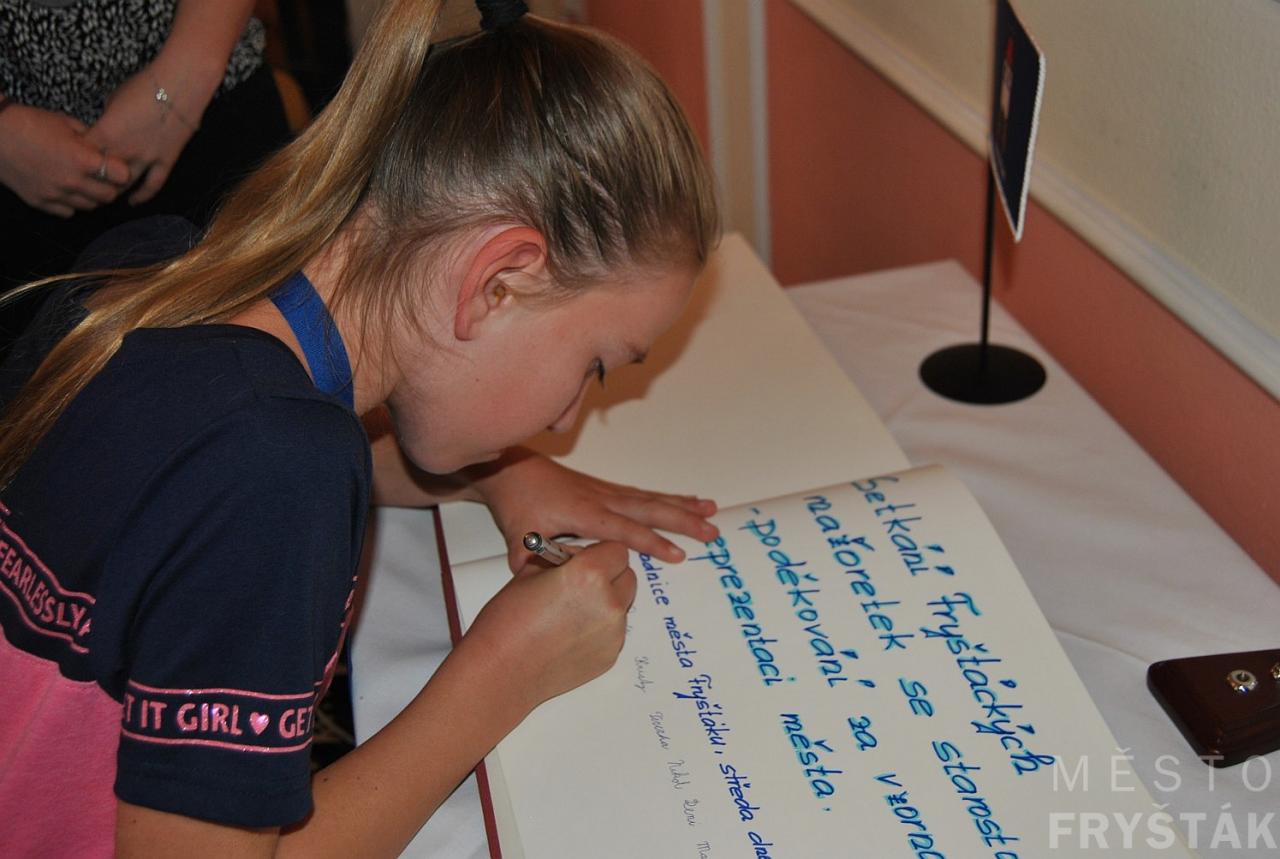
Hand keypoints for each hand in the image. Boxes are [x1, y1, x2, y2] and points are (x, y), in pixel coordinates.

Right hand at [0, 104, 129, 216]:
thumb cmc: (29, 122)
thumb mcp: (65, 122)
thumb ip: (90, 138)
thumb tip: (105, 147)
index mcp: (82, 159)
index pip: (121, 176)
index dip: (121, 170)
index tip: (116, 165)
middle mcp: (72, 181)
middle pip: (109, 196)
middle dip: (110, 187)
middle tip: (103, 178)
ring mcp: (55, 194)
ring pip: (90, 207)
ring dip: (92, 197)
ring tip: (85, 184)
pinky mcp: (40, 202)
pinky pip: (68, 212)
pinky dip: (72, 204)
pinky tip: (67, 191)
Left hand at [84, 62, 203, 205]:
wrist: (179, 86)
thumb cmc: (145, 85)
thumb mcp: (114, 98)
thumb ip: (108, 118)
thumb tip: (106, 126)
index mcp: (105, 132)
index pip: (82, 155)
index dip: (75, 159)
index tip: (73, 161)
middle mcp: (123, 150)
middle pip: (99, 175)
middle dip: (91, 181)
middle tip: (84, 184)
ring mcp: (145, 158)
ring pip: (123, 185)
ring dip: (113, 191)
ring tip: (105, 195)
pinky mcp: (165, 161)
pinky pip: (152, 185)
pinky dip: (141, 196)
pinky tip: (132, 202)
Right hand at [461, 541, 636, 708]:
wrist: (500, 670)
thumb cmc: (507, 624)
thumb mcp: (530, 572)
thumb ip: (562, 559)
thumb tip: (576, 556)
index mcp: (589, 574)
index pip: (617, 551)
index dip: (600, 553)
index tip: (588, 558)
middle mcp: (608, 603)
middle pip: (627, 577)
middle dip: (609, 576)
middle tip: (581, 583)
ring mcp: (613, 633)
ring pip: (622, 605)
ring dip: (605, 602)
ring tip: (570, 612)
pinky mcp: (610, 655)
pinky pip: (614, 631)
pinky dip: (599, 628)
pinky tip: (570, 634)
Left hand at [469, 448, 718, 570]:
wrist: (510, 470)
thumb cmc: (517, 505)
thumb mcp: (517, 540)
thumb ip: (531, 568)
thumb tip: (543, 592)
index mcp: (583, 513)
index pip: (624, 531)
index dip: (651, 544)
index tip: (678, 554)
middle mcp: (601, 500)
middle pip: (649, 510)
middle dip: (683, 522)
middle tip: (712, 532)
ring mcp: (606, 492)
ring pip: (651, 499)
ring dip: (683, 506)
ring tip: (711, 510)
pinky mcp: (607, 489)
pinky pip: (643, 495)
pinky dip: (668, 499)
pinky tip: (687, 501)